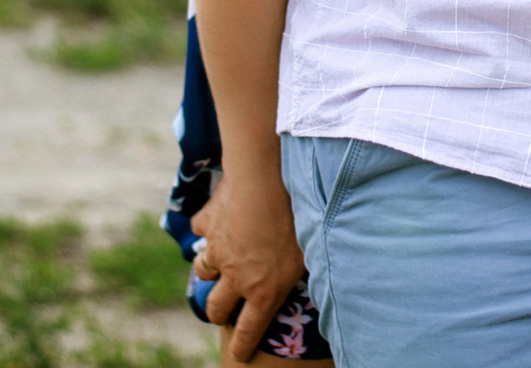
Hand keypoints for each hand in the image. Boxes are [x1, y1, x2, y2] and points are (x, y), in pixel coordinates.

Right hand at [191, 169, 307, 363]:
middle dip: (219, 312)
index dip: (242, 345)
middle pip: (216, 308)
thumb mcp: (311, 251)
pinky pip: (202, 231)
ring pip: (203, 272)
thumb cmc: (296, 216)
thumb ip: (310, 271)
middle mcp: (236, 276)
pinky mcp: (207, 225)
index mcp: (263, 290)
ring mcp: (217, 251)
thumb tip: (328, 280)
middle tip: (224, 307)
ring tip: (219, 263)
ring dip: (210, 270)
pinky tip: (220, 217)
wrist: (265, 180)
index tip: (239, 354)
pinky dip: (208, 227)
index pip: (249, 330)